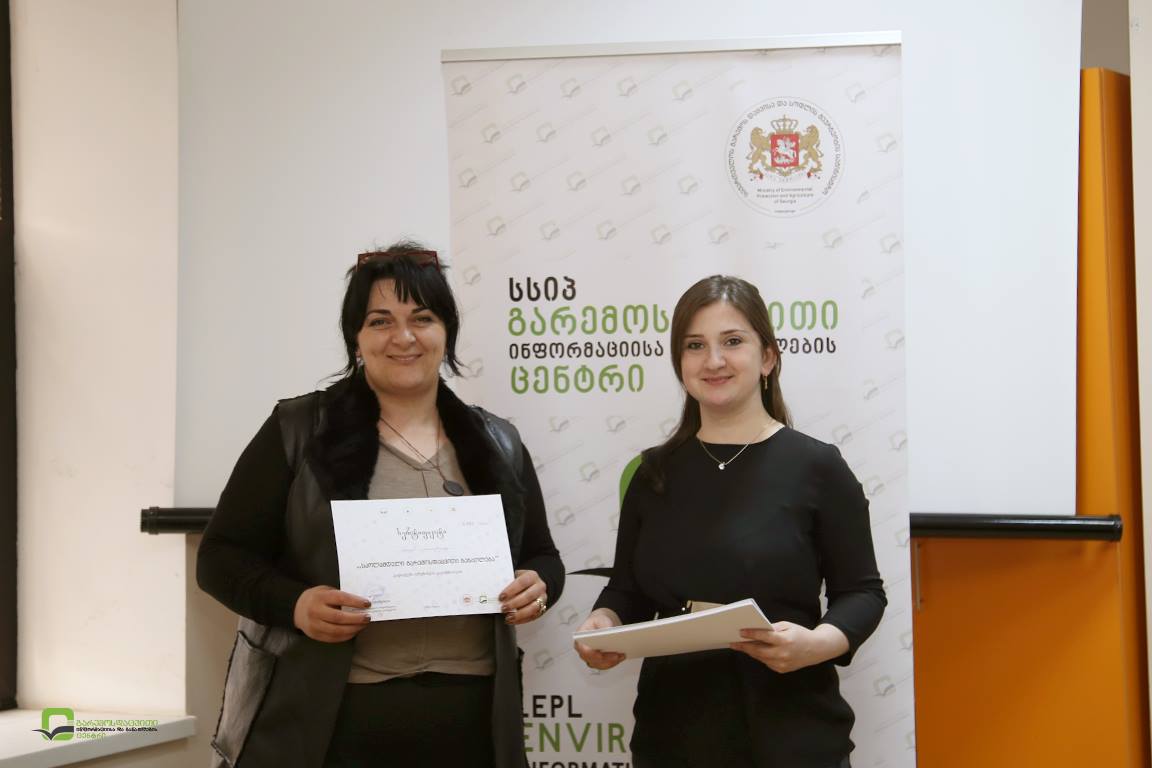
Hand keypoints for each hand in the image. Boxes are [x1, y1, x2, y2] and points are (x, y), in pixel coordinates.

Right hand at [293, 585, 371, 642]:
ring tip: (363, 625)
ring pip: (337, 631)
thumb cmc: (317, 598)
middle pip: (339, 618)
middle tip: (367, 617)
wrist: (296, 609)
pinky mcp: (315, 635)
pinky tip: (354, 631)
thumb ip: (340, 596)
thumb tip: (361, 603)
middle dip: (356, 619)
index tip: (367, 604)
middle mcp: (316, 611)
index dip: (355, 602)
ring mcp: (314, 625)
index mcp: (320, 597)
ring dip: (353, 629)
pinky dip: (346, 636)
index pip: (341, 599)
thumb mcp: (326, 591)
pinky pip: (334, 638)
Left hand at [498, 569, 547, 624]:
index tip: (501, 597)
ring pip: (533, 608)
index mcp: (532, 576)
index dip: (511, 590)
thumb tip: (494, 591)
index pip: (522, 582)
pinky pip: (533, 616)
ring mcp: (542, 598)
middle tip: (503, 608)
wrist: (533, 585)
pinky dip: (522, 620)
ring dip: (519, 614)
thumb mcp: (514, 577)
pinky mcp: (542, 608)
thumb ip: (507, 583)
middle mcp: (539, 587)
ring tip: (508, 617)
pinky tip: (513, 621)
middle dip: (514, 603)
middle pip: (529, 596)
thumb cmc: (520, 582)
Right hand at [574, 609, 625, 669]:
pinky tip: (621, 657)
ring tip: (621, 655)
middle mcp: (583, 651)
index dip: (592, 654)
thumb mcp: (600, 619)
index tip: (601, 655)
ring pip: (599, 665)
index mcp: (580, 640)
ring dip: (611, 662)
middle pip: (592, 660)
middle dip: (606, 659)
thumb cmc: (597, 622)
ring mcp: (590, 658)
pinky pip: (604, 665)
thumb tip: (609, 631)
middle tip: (616, 655)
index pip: (584, 650)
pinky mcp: (598, 662)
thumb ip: (604, 624)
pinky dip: (613, 662)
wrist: (600, 625)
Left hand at [729, 621, 848, 672]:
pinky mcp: (782, 669)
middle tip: (733, 642)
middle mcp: (783, 654)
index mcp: (785, 640)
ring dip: (750, 652)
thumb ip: (773, 629)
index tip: (741, 632)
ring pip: (761, 658)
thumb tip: (758, 629)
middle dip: (745, 646)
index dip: (752, 634)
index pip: (765, 637)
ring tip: (739, 646)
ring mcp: (782, 663)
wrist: (816, 649)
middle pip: (759, 651)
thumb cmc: (800, 634)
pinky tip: (753, 651)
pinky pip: (767, 662)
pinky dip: (760, 656)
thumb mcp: (788, 626)